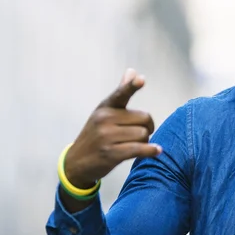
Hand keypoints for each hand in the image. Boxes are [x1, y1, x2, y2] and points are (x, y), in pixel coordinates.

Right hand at [64, 68, 160, 188]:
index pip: (121, 94)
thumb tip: (133, 71)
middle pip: (144, 118)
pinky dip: (151, 151)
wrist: (76, 163)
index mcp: (105, 107)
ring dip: (146, 141)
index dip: (132, 86)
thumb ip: (121, 92)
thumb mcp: (104, 112)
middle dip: (147, 127)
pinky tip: (157, 151)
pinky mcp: (110, 154)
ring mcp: (106, 136)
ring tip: (136, 145)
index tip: (142, 79)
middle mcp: (104, 119)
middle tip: (141, 133)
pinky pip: (139, 149)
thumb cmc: (96, 134)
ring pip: (144, 134)